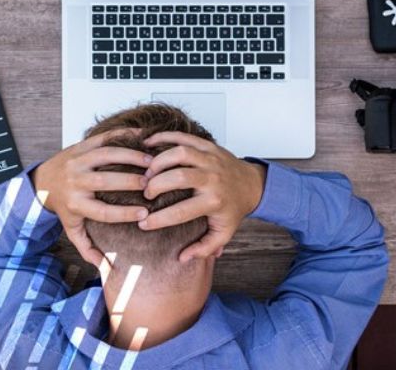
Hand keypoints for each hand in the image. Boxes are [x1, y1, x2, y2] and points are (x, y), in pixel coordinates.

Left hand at [32, 129, 152, 266]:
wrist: (43, 181)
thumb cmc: (64, 207)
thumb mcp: (72, 229)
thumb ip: (88, 248)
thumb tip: (104, 268)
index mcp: (76, 204)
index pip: (103, 211)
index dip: (125, 213)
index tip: (145, 214)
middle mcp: (76, 182)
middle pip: (105, 181)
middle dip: (130, 182)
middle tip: (151, 184)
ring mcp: (78, 161)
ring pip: (106, 155)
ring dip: (130, 157)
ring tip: (151, 162)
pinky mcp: (81, 145)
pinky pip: (103, 138)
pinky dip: (123, 136)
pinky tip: (142, 138)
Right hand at [139, 132, 266, 262]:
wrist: (253, 185)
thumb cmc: (233, 210)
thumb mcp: (223, 233)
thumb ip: (204, 248)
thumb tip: (181, 258)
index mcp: (214, 202)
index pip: (180, 212)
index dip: (158, 220)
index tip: (142, 224)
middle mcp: (212, 179)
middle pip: (178, 177)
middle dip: (156, 185)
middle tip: (145, 193)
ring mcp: (210, 159)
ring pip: (179, 153)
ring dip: (158, 161)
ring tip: (146, 172)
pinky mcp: (208, 146)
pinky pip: (183, 137)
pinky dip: (163, 137)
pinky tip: (148, 144)